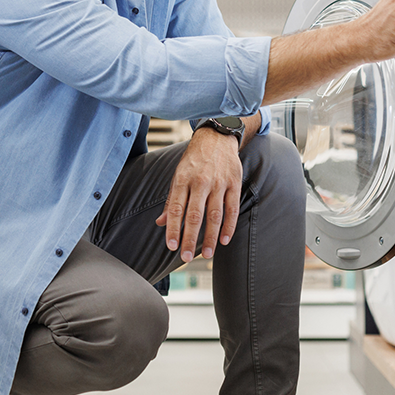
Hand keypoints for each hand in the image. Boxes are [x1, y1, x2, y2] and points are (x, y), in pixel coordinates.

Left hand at [154, 128, 241, 261]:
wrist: (216, 137)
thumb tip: (160, 222)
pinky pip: (232, 208)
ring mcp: (218, 183)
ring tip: (207, 254)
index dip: (173, 229)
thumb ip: (171, 200)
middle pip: (194, 215)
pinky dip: (229, 226)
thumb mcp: (178, 175)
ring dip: (211, 237)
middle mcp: (200, 182)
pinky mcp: (234, 183)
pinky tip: (225, 239)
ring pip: (214, 215)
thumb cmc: (194, 159)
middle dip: (190, 238)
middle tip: (186, 257)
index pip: (176, 209)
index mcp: (182, 180)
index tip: (172, 246)